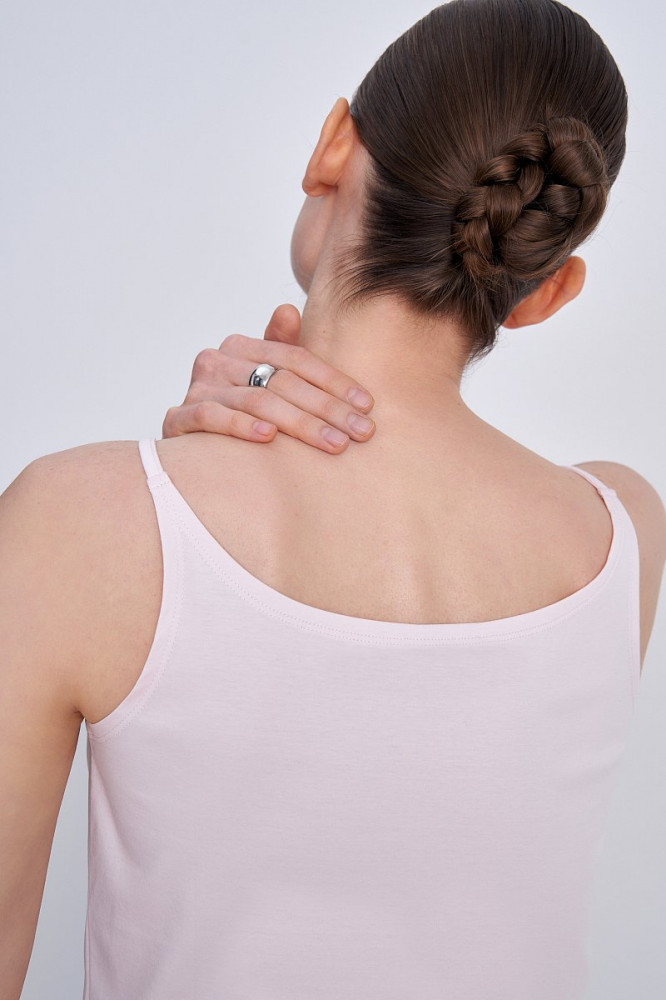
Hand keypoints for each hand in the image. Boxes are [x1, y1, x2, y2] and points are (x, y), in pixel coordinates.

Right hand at [161, 304, 375, 452]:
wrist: (188, 443)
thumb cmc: (237, 411)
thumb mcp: (264, 380)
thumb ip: (281, 350)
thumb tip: (288, 309)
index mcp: (240, 347)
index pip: (296, 359)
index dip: (333, 381)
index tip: (366, 405)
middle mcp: (216, 361)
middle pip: (283, 382)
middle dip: (328, 409)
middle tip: (361, 431)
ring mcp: (197, 388)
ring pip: (257, 400)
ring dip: (300, 424)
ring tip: (334, 442)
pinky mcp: (178, 419)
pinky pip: (212, 417)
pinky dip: (241, 426)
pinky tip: (269, 437)